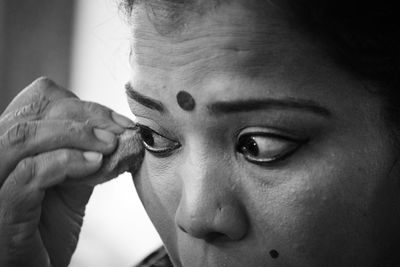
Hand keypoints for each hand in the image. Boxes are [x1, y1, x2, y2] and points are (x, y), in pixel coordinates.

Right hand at [0, 77, 134, 266]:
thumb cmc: (49, 229)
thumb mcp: (72, 184)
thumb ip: (87, 155)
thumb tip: (120, 133)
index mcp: (11, 146)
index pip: (36, 100)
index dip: (80, 104)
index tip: (117, 121)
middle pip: (31, 114)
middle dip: (85, 116)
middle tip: (121, 130)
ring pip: (23, 137)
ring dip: (76, 135)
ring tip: (110, 146)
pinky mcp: (1, 212)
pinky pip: (28, 174)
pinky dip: (66, 162)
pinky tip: (95, 165)